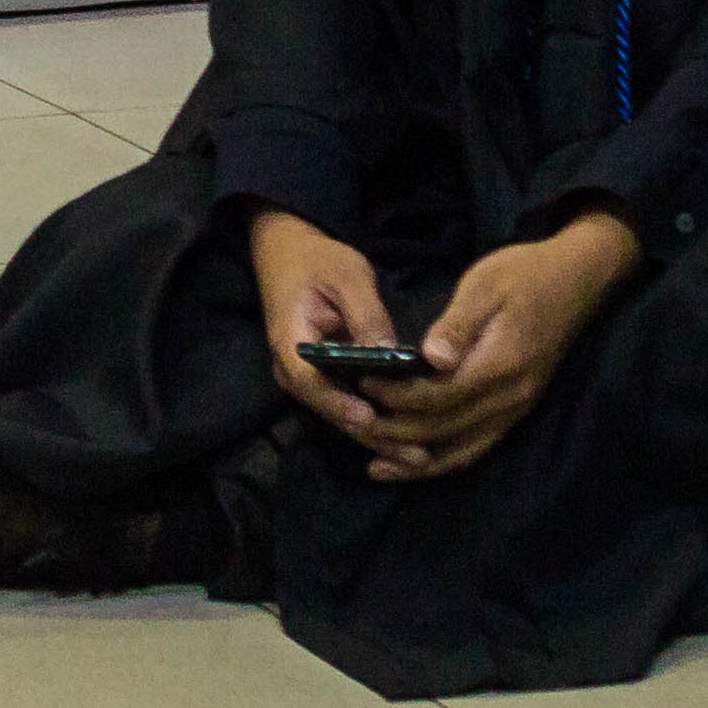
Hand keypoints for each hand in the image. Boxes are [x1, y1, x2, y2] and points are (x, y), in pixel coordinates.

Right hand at [248, 205, 406, 448]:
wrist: (288, 251)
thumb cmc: (317, 260)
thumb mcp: (347, 276)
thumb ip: (367, 315)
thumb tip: (389, 354)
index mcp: (290, 341)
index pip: (309, 382)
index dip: (339, 403)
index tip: (371, 417)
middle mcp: (293, 369)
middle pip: (329, 411)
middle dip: (372, 435)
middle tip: (416, 455)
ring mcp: (306, 378)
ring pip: (339, 416)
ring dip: (377, 437)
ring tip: (419, 457)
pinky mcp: (322, 379)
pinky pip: (345, 407)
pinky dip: (374, 424)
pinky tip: (406, 440)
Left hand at [364, 209, 640, 480]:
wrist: (574, 281)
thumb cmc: (522, 275)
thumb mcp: (484, 286)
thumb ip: (457, 326)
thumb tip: (432, 358)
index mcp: (499, 365)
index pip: (438, 396)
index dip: (397, 396)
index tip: (361, 383)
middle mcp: (509, 398)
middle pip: (444, 429)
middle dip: (395, 430)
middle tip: (352, 421)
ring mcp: (516, 409)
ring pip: (461, 451)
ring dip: (416, 462)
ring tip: (375, 464)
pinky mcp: (516, 411)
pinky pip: (477, 448)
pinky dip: (444, 461)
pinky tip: (416, 465)